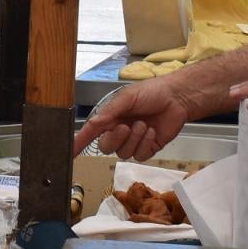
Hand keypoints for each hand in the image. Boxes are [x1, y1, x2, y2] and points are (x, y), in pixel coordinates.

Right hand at [73, 77, 190, 161]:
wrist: (177, 98)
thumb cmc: (151, 92)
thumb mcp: (128, 97)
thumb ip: (110, 111)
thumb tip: (94, 123)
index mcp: (111, 117)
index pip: (91, 132)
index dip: (79, 142)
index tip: (70, 151)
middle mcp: (119, 131)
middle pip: (106, 147)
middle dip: (115, 139)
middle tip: (126, 127)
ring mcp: (133, 141)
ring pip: (124, 153)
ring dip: (134, 139)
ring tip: (144, 124)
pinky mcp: (147, 148)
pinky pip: (139, 156)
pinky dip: (145, 144)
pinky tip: (152, 132)